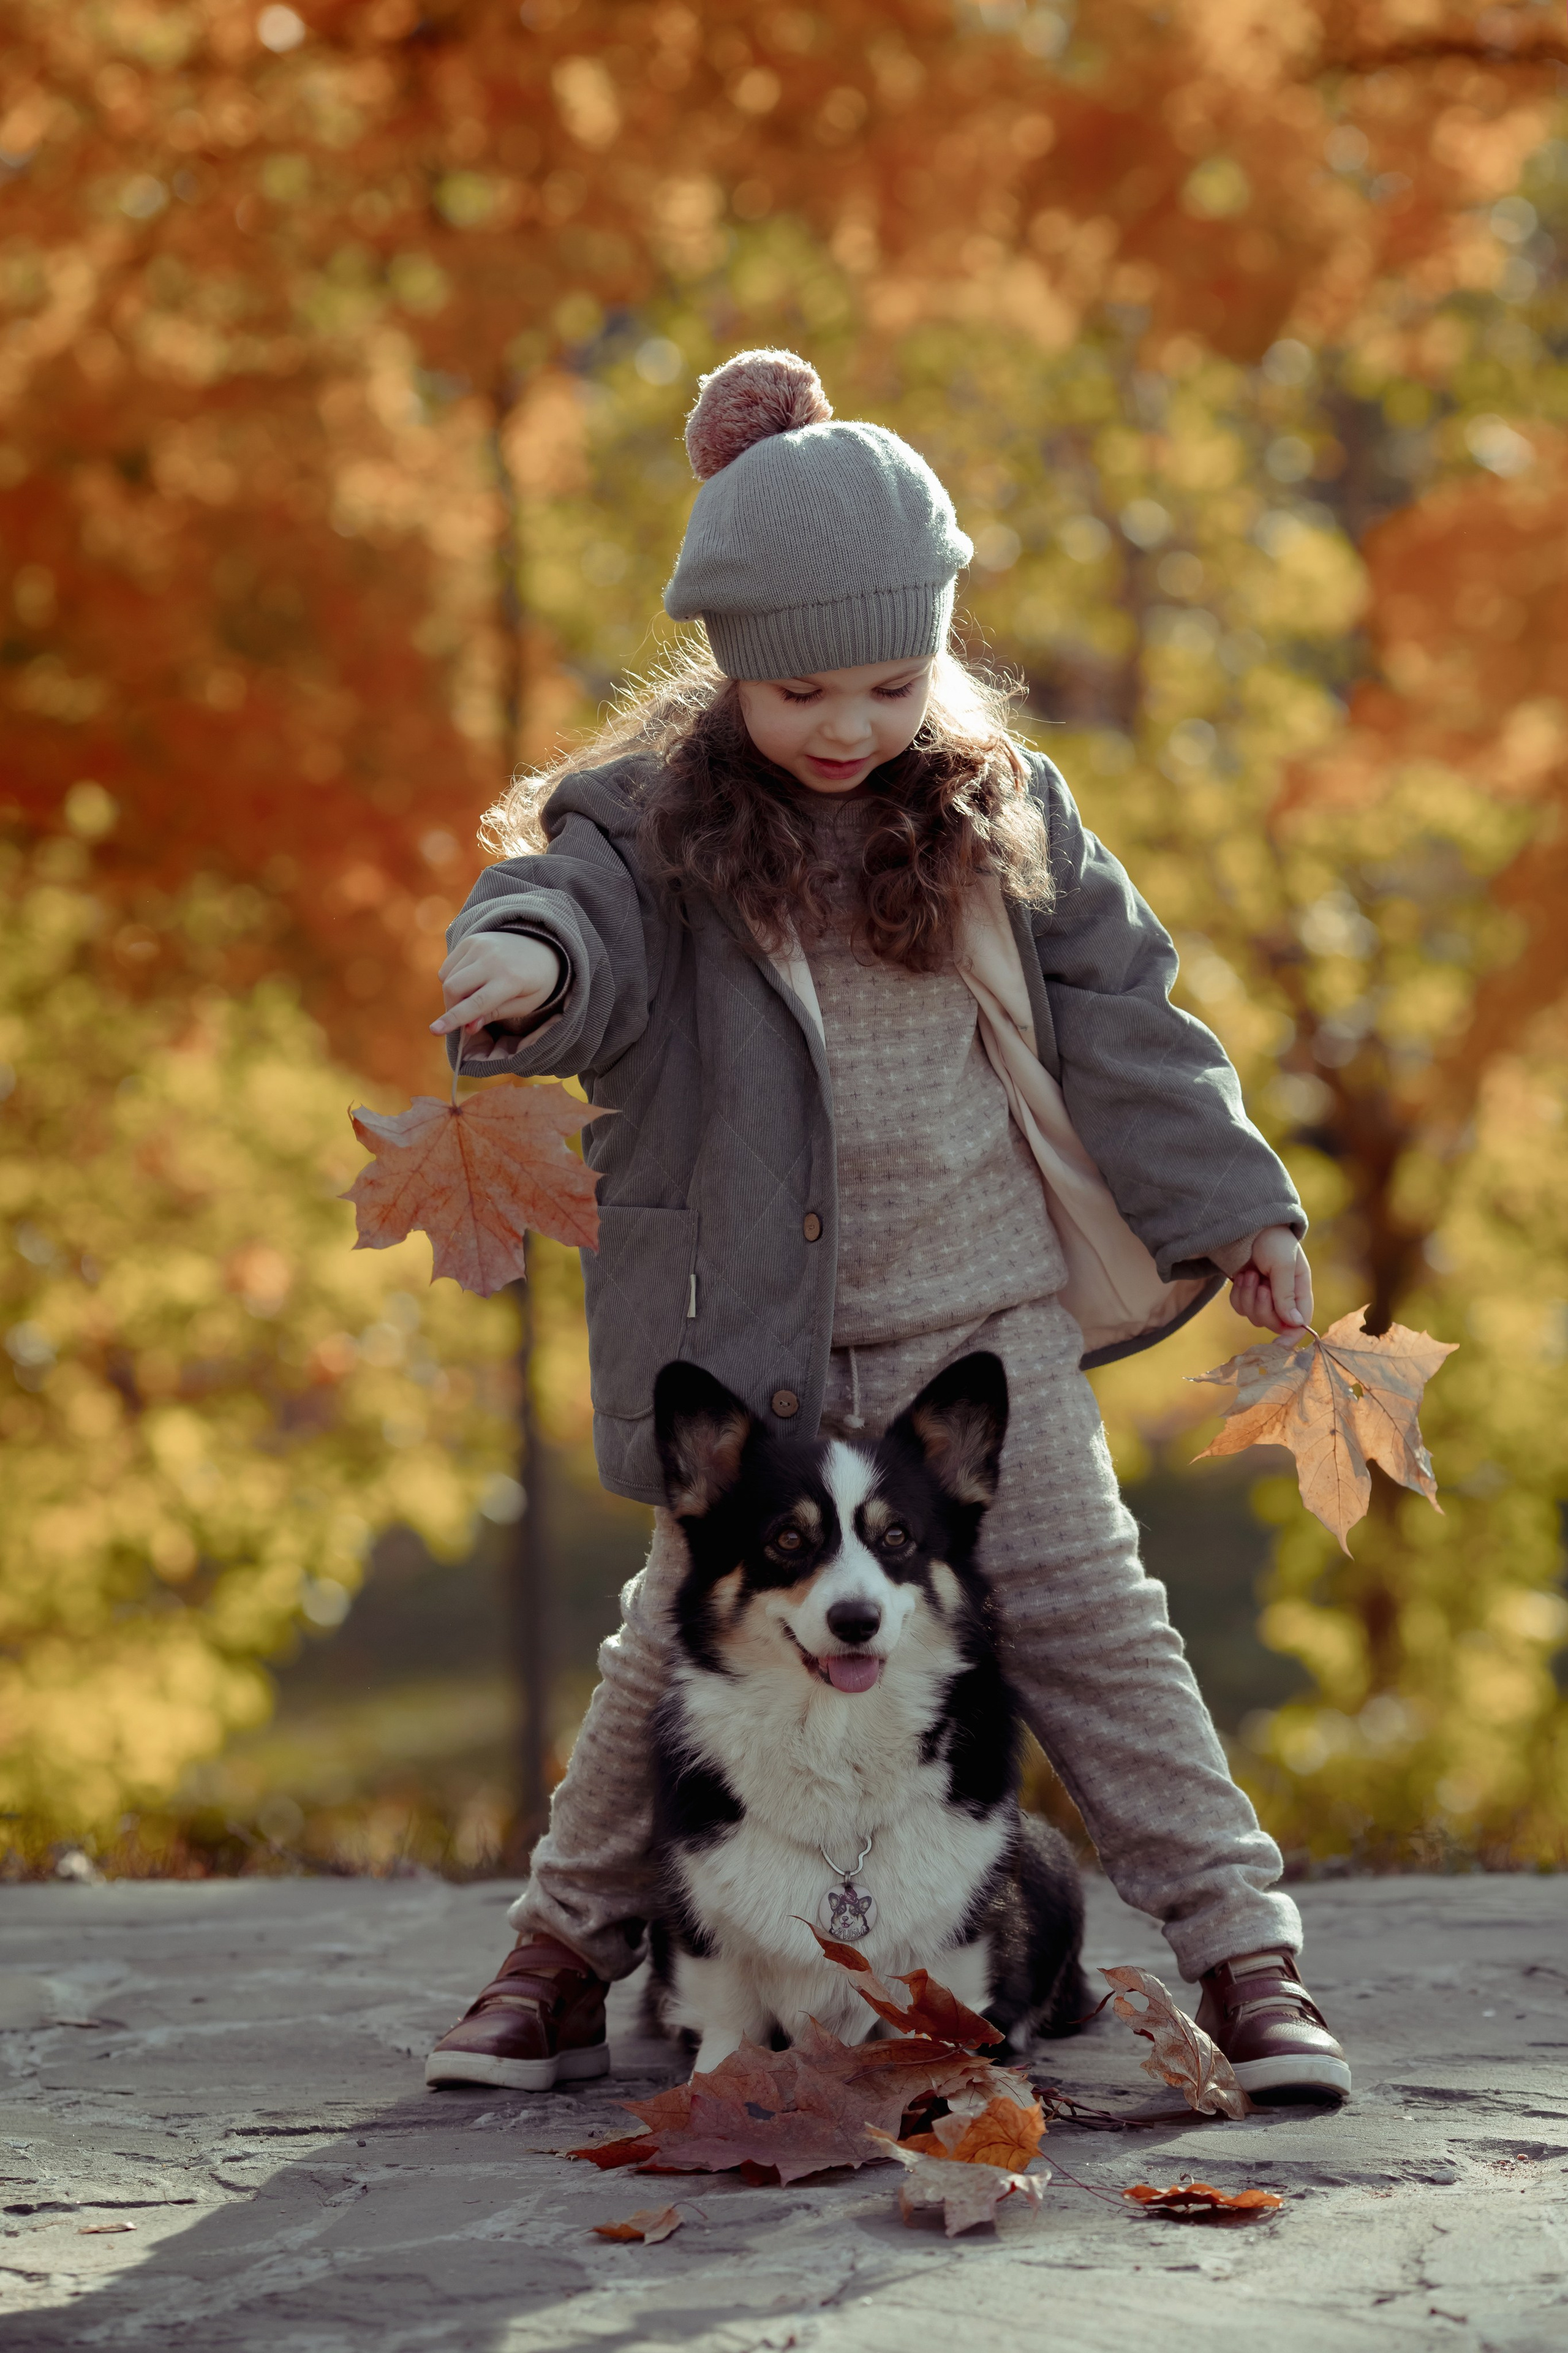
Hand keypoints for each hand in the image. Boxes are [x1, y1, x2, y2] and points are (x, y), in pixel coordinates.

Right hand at [431, 933, 562, 1050]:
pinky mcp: (470, 940)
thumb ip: (496, 1015)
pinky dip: (452, 980)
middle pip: (454, 988)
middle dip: (452, 1008)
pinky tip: (471, 981)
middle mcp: (493, 959)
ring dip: (454, 995)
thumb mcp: (525, 1005)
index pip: (477, 1003)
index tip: (435, 1030)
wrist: (542, 946)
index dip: (455, 1019)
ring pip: (447, 978)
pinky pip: (447, 967)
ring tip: (474, 996)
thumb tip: (468, 1027)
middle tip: (465, 1017)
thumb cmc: (535, 983)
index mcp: (511, 979)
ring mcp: (480, 946)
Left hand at [1224, 1226, 1312, 1336]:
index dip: (1291, 1336)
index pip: (1300, 1323)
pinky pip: (1239, 1308)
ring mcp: (1263, 1296)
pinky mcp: (1246, 1293)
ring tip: (1250, 1273)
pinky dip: (1238, 1294)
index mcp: (1300, 1291)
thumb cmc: (1272, 1240)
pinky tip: (1242, 1275)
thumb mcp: (1283, 1264)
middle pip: (1274, 1323)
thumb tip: (1295, 1323)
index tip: (1279, 1344)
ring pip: (1254, 1317)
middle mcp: (1283, 1298)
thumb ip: (1287, 1293)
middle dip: (1263, 1307)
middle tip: (1261, 1284)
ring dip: (1248, 1296)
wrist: (1247, 1226)